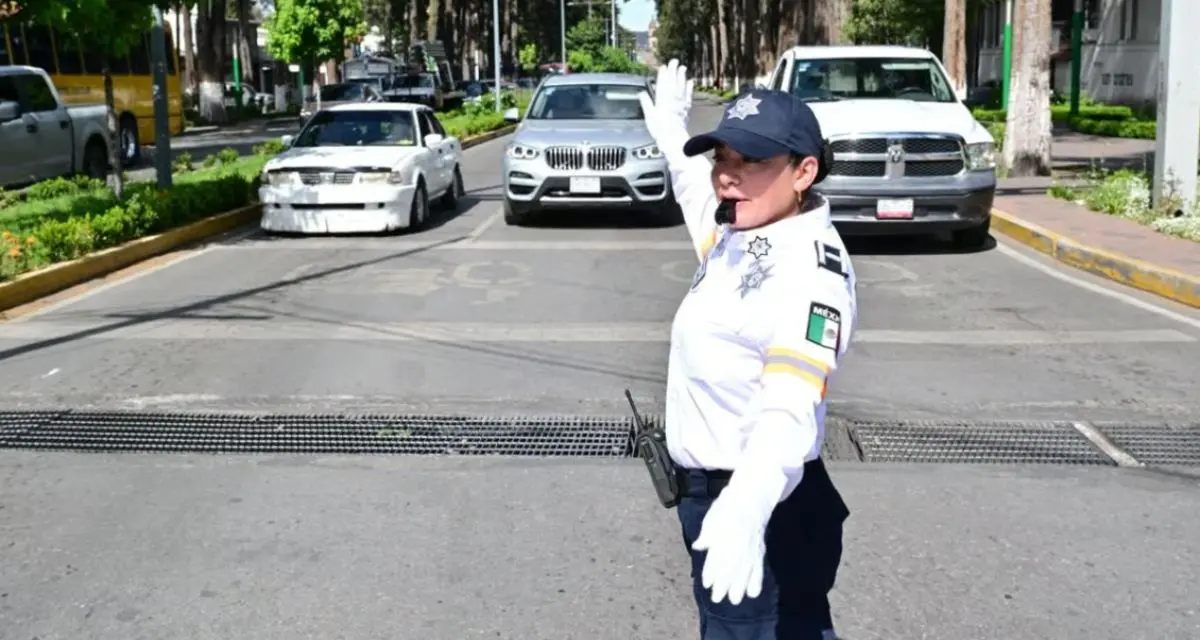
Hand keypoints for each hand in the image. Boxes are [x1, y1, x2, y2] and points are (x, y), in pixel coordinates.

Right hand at [637, 59, 693, 149]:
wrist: (673, 138)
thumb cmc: (659, 128)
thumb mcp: (649, 114)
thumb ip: (645, 102)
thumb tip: (641, 93)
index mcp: (662, 98)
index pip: (662, 82)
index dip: (663, 73)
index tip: (663, 66)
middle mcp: (672, 97)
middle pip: (673, 80)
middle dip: (674, 70)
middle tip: (674, 61)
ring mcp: (681, 102)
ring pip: (682, 85)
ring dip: (682, 76)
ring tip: (683, 68)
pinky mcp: (686, 108)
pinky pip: (688, 94)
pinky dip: (689, 87)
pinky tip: (690, 82)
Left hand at [691, 468, 784, 604]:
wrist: (751, 499)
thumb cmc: (727, 506)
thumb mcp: (711, 517)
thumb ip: (706, 534)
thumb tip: (698, 546)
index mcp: (723, 536)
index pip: (716, 559)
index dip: (711, 573)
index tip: (707, 584)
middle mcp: (737, 545)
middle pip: (730, 570)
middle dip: (723, 586)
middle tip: (717, 599)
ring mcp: (750, 549)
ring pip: (744, 572)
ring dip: (739, 588)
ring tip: (734, 600)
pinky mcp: (760, 551)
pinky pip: (759, 569)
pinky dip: (756, 581)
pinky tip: (753, 593)